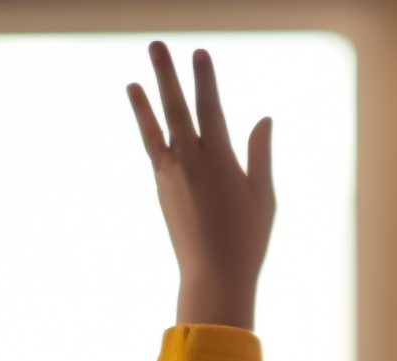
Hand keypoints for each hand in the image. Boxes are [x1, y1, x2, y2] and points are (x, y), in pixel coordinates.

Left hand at [129, 43, 274, 328]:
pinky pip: (153, 151)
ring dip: (144, 103)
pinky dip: (149, 132)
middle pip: (176, 109)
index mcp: (219, 160)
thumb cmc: (246, 239)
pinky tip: (147, 121)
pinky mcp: (162, 189)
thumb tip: (264, 118)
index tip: (200, 53)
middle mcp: (190, 163)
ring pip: (155, 130)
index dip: (205, 79)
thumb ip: (259, 153)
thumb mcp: (263, 195)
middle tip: (156, 46)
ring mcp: (171, 175)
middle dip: (166, 75)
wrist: (212, 276)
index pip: (210, 108)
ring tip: (132, 82)